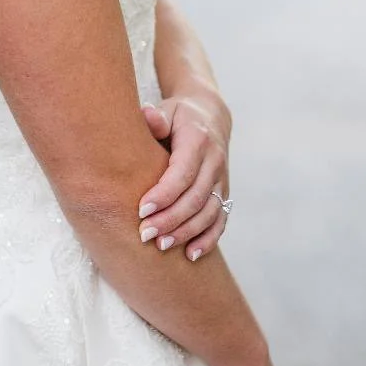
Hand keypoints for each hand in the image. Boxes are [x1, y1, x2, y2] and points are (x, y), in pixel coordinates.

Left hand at [137, 89, 231, 260]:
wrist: (210, 116)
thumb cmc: (178, 115)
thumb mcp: (167, 109)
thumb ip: (156, 117)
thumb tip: (148, 117)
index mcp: (198, 140)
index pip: (183, 172)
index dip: (164, 194)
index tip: (141, 210)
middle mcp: (214, 162)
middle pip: (195, 198)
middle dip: (170, 219)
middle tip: (144, 234)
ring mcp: (221, 180)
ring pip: (208, 213)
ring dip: (186, 232)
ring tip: (161, 246)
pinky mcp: (223, 193)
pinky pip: (220, 220)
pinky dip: (208, 239)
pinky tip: (192, 256)